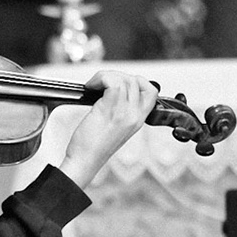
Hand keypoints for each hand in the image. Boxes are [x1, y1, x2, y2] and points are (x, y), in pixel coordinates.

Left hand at [59, 69, 156, 188]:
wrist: (84, 161)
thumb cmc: (93, 146)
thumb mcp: (115, 127)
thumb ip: (120, 110)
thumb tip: (113, 88)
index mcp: (138, 120)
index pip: (152, 92)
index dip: (138, 81)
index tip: (120, 82)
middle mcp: (134, 116)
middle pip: (135, 81)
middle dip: (116, 76)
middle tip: (101, 83)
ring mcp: (124, 113)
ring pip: (123, 80)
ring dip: (105, 76)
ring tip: (94, 85)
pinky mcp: (110, 110)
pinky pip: (111, 82)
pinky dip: (99, 79)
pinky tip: (90, 87)